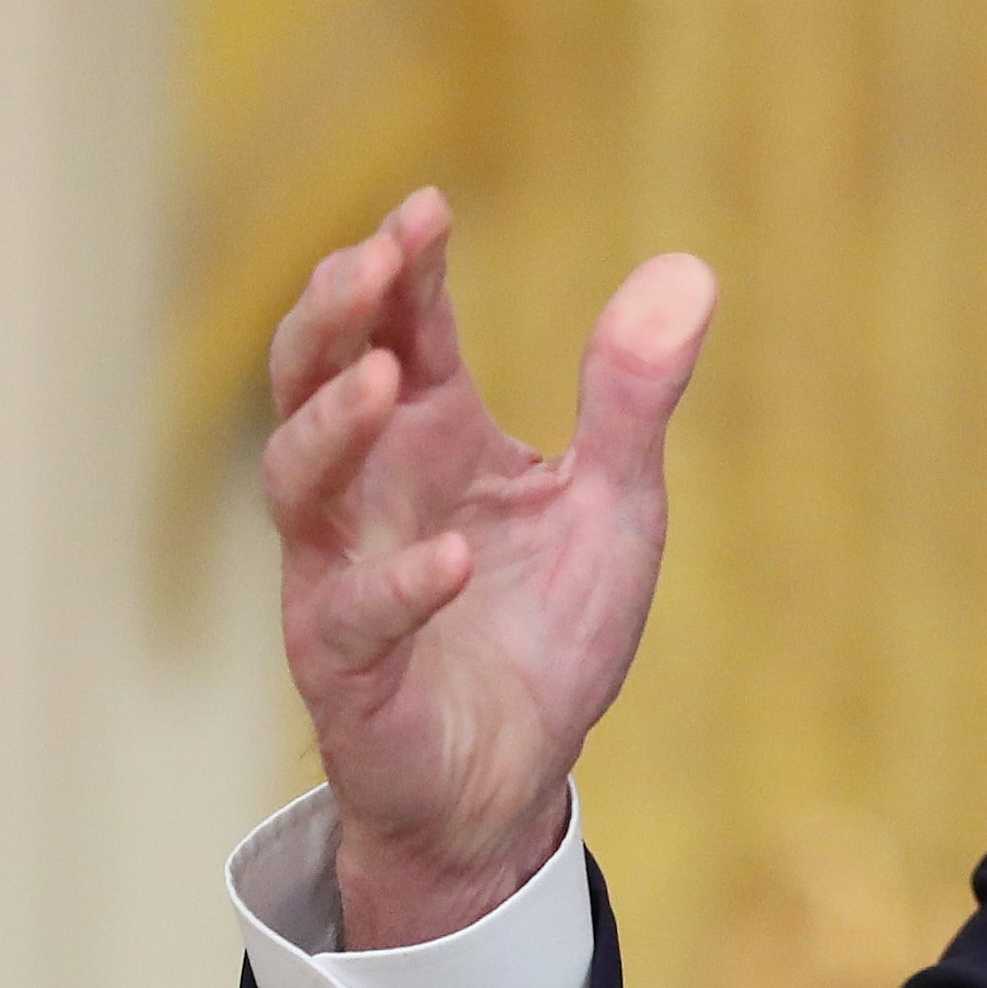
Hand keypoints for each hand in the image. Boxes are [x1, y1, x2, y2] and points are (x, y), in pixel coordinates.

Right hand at [262, 189, 716, 946]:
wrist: (510, 780)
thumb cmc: (545, 628)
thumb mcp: (614, 502)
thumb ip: (633, 395)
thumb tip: (689, 268)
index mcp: (431, 440)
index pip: (400, 332)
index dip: (402, 270)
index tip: (428, 208)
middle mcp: (369, 494)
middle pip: (314, 383)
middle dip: (334, 321)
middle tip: (370, 262)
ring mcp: (343, 576)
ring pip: (297, 486)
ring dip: (332, 429)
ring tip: (385, 382)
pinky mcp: (350, 671)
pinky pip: (353, 620)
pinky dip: (397, 585)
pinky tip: (450, 558)